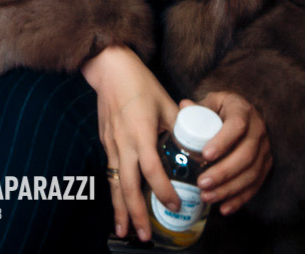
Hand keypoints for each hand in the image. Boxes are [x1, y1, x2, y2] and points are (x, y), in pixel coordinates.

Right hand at [82, 46, 179, 242]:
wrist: (110, 70)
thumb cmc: (140, 83)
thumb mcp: (166, 102)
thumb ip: (180, 125)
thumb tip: (198, 143)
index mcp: (141, 132)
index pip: (152, 169)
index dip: (163, 189)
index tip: (175, 204)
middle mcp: (123, 142)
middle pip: (128, 186)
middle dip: (136, 213)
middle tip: (145, 236)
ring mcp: (112, 144)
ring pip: (115, 184)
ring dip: (120, 210)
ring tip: (124, 232)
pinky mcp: (106, 143)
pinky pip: (112, 173)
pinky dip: (116, 192)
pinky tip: (121, 206)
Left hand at [186, 91, 271, 215]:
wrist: (242, 115)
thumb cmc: (220, 109)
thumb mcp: (210, 102)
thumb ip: (197, 107)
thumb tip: (183, 106)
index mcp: (243, 110)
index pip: (237, 125)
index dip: (223, 141)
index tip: (205, 155)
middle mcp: (258, 130)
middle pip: (246, 155)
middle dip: (223, 172)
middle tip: (201, 183)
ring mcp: (265, 149)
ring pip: (252, 173)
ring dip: (229, 188)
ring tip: (207, 197)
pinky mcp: (266, 166)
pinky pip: (256, 185)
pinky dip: (240, 199)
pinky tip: (224, 208)